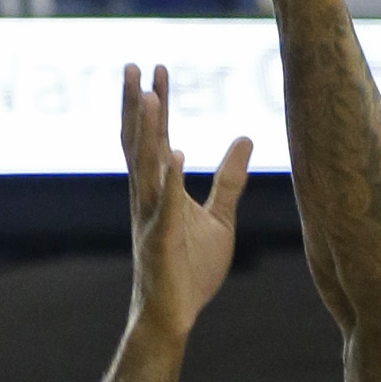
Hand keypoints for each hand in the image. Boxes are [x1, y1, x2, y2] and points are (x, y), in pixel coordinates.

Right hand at [122, 64, 248, 342]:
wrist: (175, 315)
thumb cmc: (191, 270)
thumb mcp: (220, 217)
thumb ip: (230, 178)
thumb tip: (245, 137)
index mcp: (161, 190)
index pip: (156, 137)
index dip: (157, 103)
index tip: (158, 68)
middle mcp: (150, 198)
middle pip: (140, 143)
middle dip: (138, 106)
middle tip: (135, 65)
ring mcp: (152, 218)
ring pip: (147, 167)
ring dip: (148, 132)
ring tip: (151, 97)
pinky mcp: (162, 241)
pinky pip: (166, 206)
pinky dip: (170, 180)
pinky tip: (174, 154)